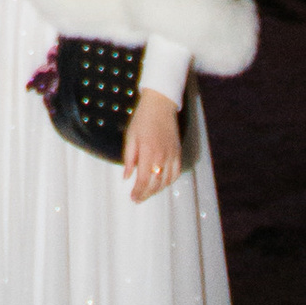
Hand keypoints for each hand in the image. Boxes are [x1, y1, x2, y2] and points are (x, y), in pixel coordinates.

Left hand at [123, 89, 182, 204]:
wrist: (160, 105)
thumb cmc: (142, 120)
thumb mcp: (130, 137)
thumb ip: (129, 159)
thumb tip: (127, 176)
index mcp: (148, 152)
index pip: (144, 179)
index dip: (138, 191)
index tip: (133, 197)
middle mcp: (162, 156)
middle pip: (155, 184)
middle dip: (146, 194)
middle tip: (138, 199)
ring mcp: (172, 155)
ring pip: (166, 181)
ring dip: (157, 190)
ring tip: (148, 192)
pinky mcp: (178, 152)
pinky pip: (176, 173)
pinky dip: (169, 181)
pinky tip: (162, 184)